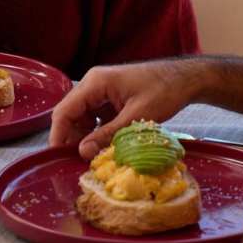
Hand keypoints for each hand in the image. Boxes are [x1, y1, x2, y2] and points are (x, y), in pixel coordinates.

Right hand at [49, 58, 209, 159]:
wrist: (185, 79)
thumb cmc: (164, 91)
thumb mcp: (136, 117)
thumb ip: (108, 135)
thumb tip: (82, 153)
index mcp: (95, 83)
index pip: (65, 110)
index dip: (58, 134)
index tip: (57, 157)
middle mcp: (94, 85)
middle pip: (71, 114)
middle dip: (72, 138)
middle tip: (76, 163)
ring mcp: (102, 92)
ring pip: (83, 118)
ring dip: (85, 138)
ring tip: (92, 158)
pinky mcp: (111, 100)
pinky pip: (96, 118)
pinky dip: (97, 134)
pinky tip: (105, 148)